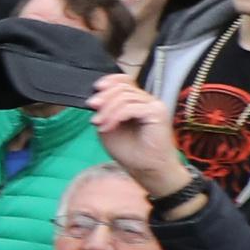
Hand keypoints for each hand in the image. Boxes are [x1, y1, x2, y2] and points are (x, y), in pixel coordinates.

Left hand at [98, 74, 197, 197]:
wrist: (146, 168)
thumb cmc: (130, 151)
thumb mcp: (109, 127)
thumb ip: (104, 111)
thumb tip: (95, 99)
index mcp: (137, 102)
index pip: (125, 81)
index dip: (110, 80)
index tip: (96, 88)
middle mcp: (148, 101)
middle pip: (122, 87)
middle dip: (103, 97)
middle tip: (92, 109)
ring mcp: (154, 106)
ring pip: (125, 96)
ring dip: (107, 110)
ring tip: (99, 124)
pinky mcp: (157, 113)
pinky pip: (131, 107)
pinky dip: (115, 116)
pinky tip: (107, 127)